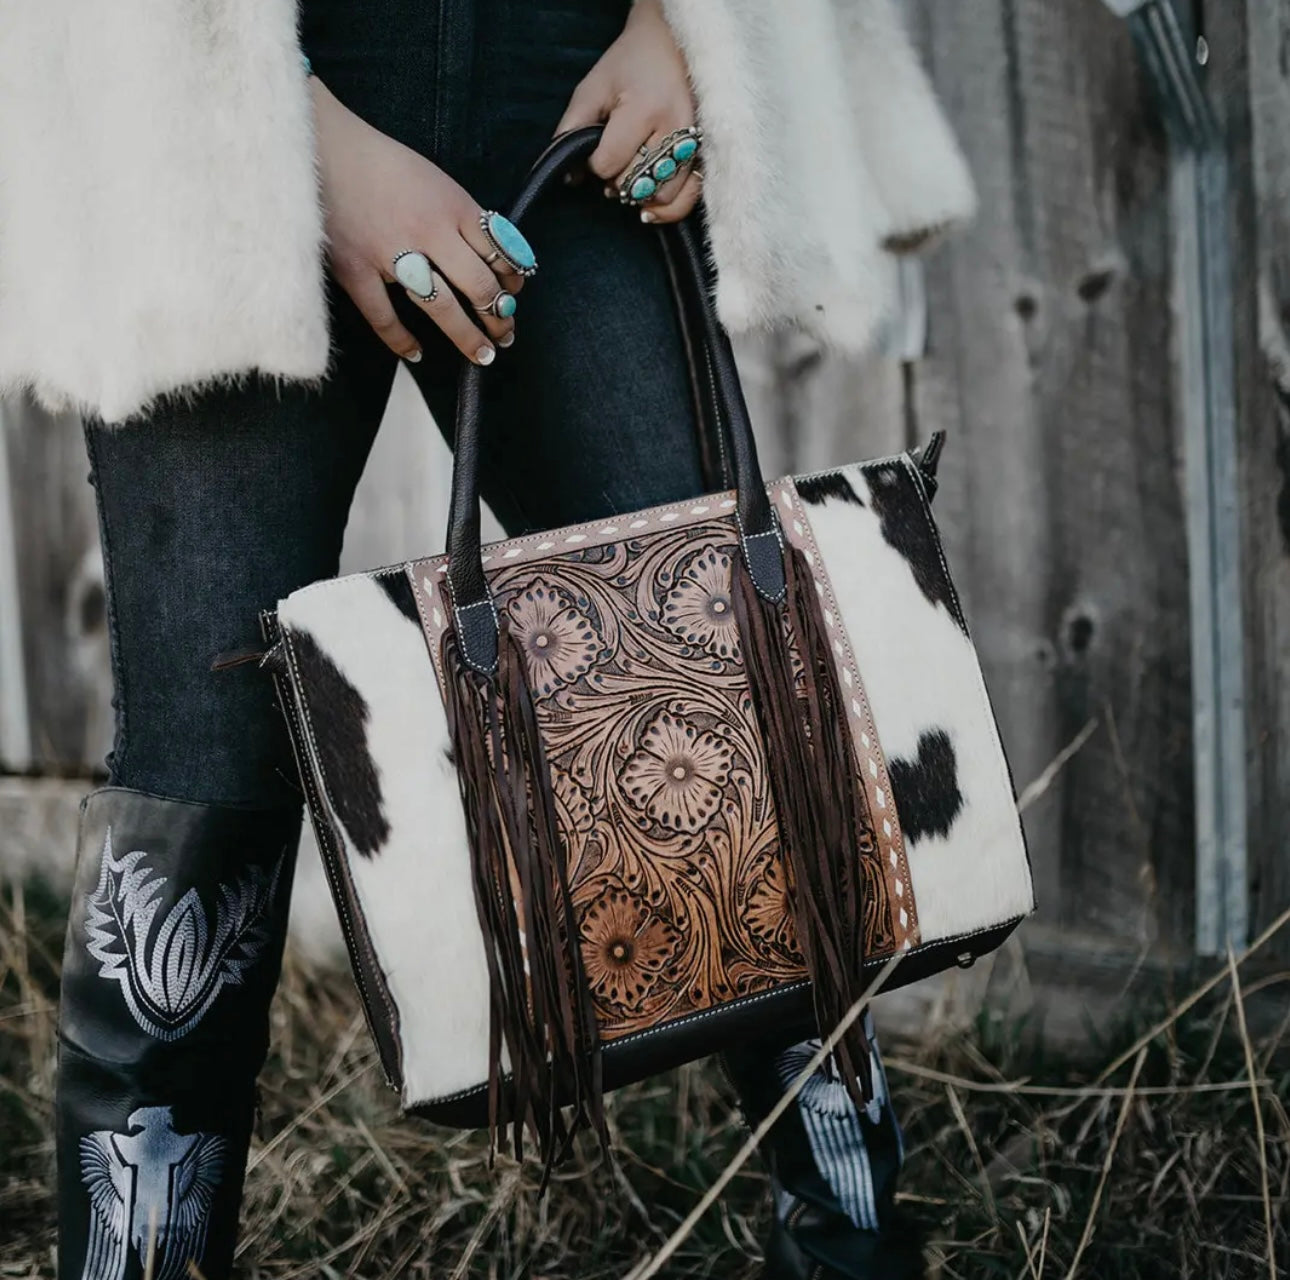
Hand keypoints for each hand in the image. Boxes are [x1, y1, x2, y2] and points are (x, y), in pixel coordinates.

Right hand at [311, 78, 523, 363]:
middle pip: (479, 286)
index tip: (515, 295)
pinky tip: (417, 353)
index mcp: (453, 205)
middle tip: (506, 336)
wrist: (320, 144)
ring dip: (468, 336)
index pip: (500, 252)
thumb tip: (494, 257)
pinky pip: (384, 317)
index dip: (514, 280)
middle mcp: (429, 230)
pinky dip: (402, 340)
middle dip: (500, 317)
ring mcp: (390, 252)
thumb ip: (461, 217)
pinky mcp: (355, 269)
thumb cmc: (381, 163)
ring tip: (483, 355)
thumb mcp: (435, 179)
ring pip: (442, 308)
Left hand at [555, 0, 699, 223]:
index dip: (595, 164)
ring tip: (630, 176)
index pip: (609, 162)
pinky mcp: (705, 155)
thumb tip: (569, 177)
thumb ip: (571, 130)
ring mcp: (694, 144)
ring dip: (639, 194)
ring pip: (660, 196)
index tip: (595, 149)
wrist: (673, 44)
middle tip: (613, 160)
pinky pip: (688, 199)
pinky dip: (666, 210)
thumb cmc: (629, 64)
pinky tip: (648, 208)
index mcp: (644, 107)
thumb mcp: (593, 88)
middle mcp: (674, 128)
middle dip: (616, 180)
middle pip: (634, 183)